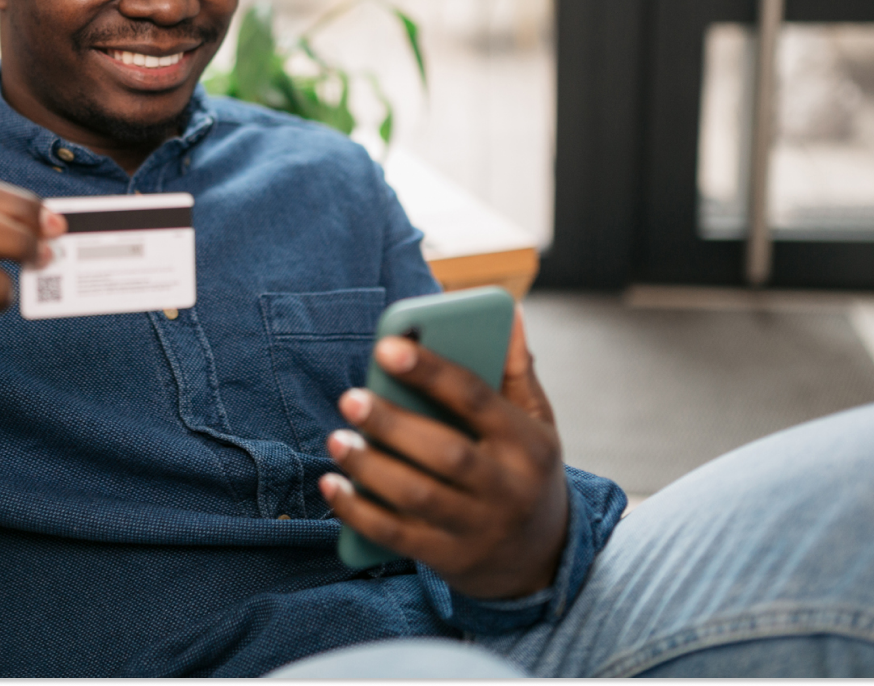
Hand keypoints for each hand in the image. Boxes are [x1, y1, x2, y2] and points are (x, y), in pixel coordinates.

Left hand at [319, 304, 567, 599]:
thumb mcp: (537, 424)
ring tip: (336, 439)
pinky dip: (358, 512)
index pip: (475, 398)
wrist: (542, 561)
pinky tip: (331, 485)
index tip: (386, 346)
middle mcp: (506, 487)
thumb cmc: (526, 472)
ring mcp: (477, 528)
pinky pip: (396, 536)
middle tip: (349, 399)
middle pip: (445, 453)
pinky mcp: (448, 558)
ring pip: (417, 496)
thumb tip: (508, 312)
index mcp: (526, 443)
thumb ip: (516, 371)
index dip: (430, 370)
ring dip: (369, 468)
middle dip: (392, 424)